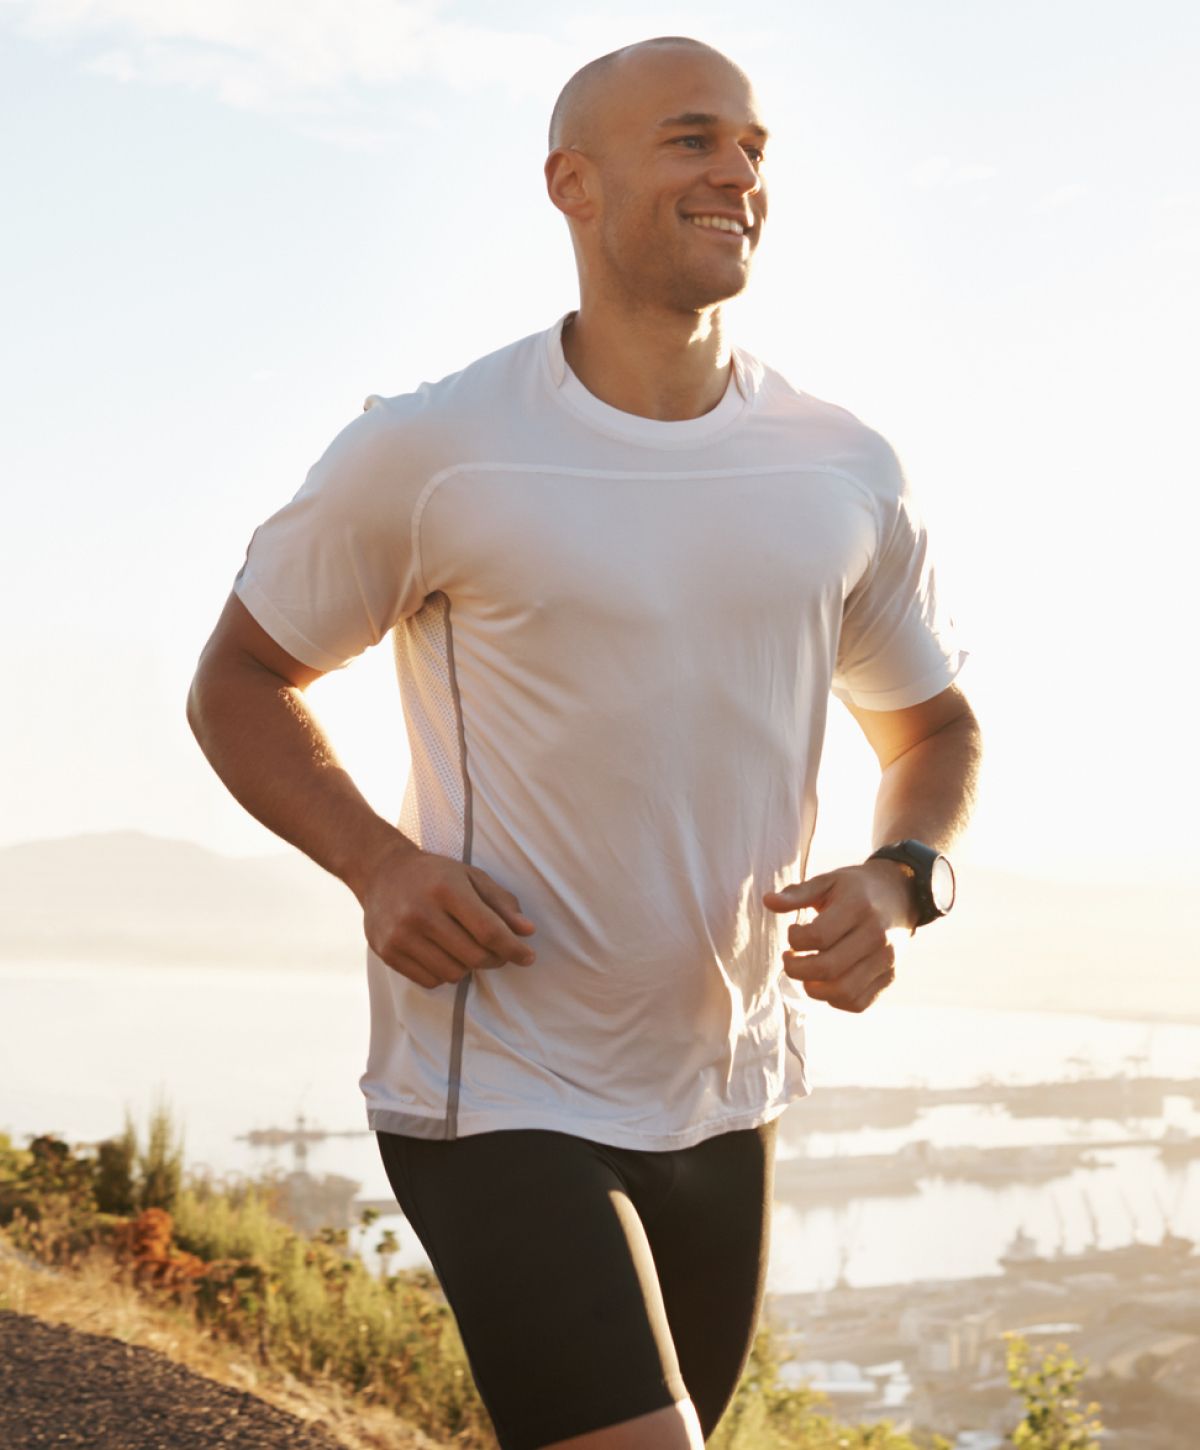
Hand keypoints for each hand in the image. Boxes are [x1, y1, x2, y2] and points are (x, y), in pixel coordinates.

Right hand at [360, 845, 536, 989]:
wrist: (382, 873)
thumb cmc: (435, 875)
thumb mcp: (471, 877)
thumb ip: (501, 903)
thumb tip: (528, 932)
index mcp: (446, 889)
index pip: (489, 931)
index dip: (513, 948)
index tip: (528, 957)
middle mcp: (421, 913)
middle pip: (474, 956)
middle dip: (495, 959)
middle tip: (498, 952)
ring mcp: (401, 935)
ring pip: (453, 974)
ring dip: (468, 967)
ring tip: (465, 949)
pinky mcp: (387, 952)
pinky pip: (430, 981)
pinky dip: (444, 974)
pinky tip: (443, 954)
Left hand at [762, 861, 913, 1013]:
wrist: (901, 895)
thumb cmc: (855, 889)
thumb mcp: (827, 882)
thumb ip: (797, 894)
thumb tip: (767, 901)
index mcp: (859, 907)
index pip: (818, 936)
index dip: (795, 939)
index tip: (793, 933)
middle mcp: (877, 935)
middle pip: (828, 968)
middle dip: (796, 969)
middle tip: (789, 958)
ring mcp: (887, 960)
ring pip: (843, 992)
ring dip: (813, 988)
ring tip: (806, 973)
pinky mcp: (890, 977)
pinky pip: (858, 1003)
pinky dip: (834, 999)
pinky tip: (826, 981)